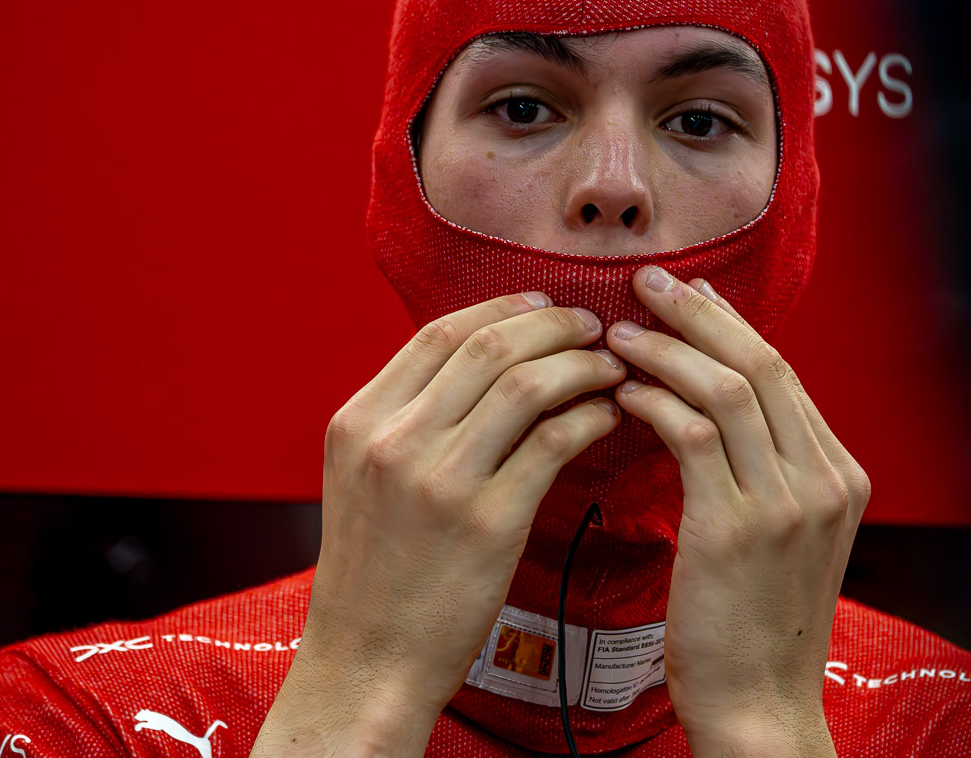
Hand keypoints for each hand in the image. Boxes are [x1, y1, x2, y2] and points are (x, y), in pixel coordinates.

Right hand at [251, 292, 626, 757]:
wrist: (368, 662)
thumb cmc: (374, 576)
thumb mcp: (360, 480)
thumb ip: (403, 422)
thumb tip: (474, 369)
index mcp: (359, 422)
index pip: (439, 333)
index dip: (503, 309)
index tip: (544, 308)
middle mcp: (394, 440)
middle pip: (488, 345)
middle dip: (553, 325)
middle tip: (593, 325)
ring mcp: (440, 480)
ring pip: (527, 384)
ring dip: (581, 365)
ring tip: (611, 368)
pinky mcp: (488, 523)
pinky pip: (553, 443)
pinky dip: (589, 418)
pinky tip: (607, 418)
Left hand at [606, 266, 868, 757]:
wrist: (760, 705)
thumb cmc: (751, 624)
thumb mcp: (779, 537)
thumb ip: (760, 471)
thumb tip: (709, 404)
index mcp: (839, 476)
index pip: (782, 373)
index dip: (727, 326)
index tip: (683, 296)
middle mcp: (824, 480)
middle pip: (762, 364)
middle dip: (699, 315)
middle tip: (644, 285)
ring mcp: (787, 503)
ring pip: (728, 389)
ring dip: (666, 352)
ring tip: (617, 336)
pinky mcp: (737, 528)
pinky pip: (693, 436)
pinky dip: (655, 403)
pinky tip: (621, 395)